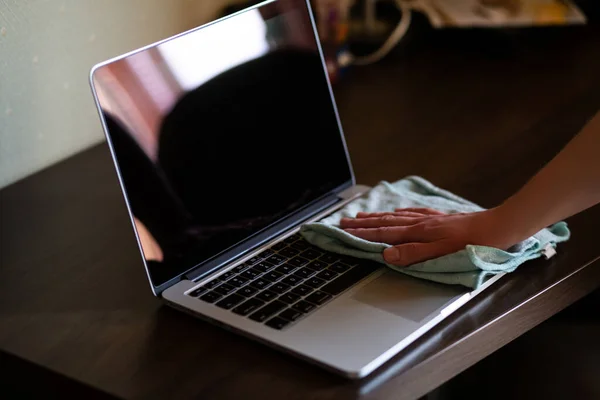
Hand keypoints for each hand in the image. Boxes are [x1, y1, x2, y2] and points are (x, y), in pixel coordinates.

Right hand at [340, 207, 521, 266]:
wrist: (500, 226)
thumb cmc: (474, 243)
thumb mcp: (442, 253)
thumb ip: (414, 254)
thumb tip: (386, 254)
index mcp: (419, 232)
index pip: (384, 233)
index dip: (363, 233)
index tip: (345, 231)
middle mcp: (421, 222)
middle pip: (386, 222)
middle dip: (363, 223)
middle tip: (344, 222)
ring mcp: (430, 218)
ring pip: (396, 216)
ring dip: (376, 217)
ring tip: (361, 215)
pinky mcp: (441, 216)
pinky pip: (411, 212)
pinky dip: (397, 212)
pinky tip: (396, 212)